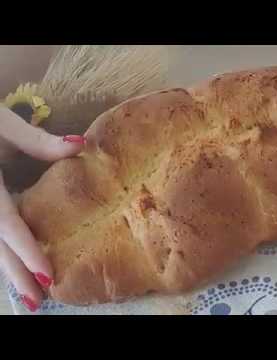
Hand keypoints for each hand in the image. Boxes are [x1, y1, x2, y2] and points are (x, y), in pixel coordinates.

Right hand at [0, 105, 84, 311]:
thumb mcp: (4, 125)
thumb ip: (39, 141)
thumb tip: (82, 146)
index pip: (6, 223)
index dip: (26, 249)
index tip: (47, 273)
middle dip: (15, 274)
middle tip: (37, 302)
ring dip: (8, 270)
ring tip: (29, 295)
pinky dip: (3, 252)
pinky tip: (16, 268)